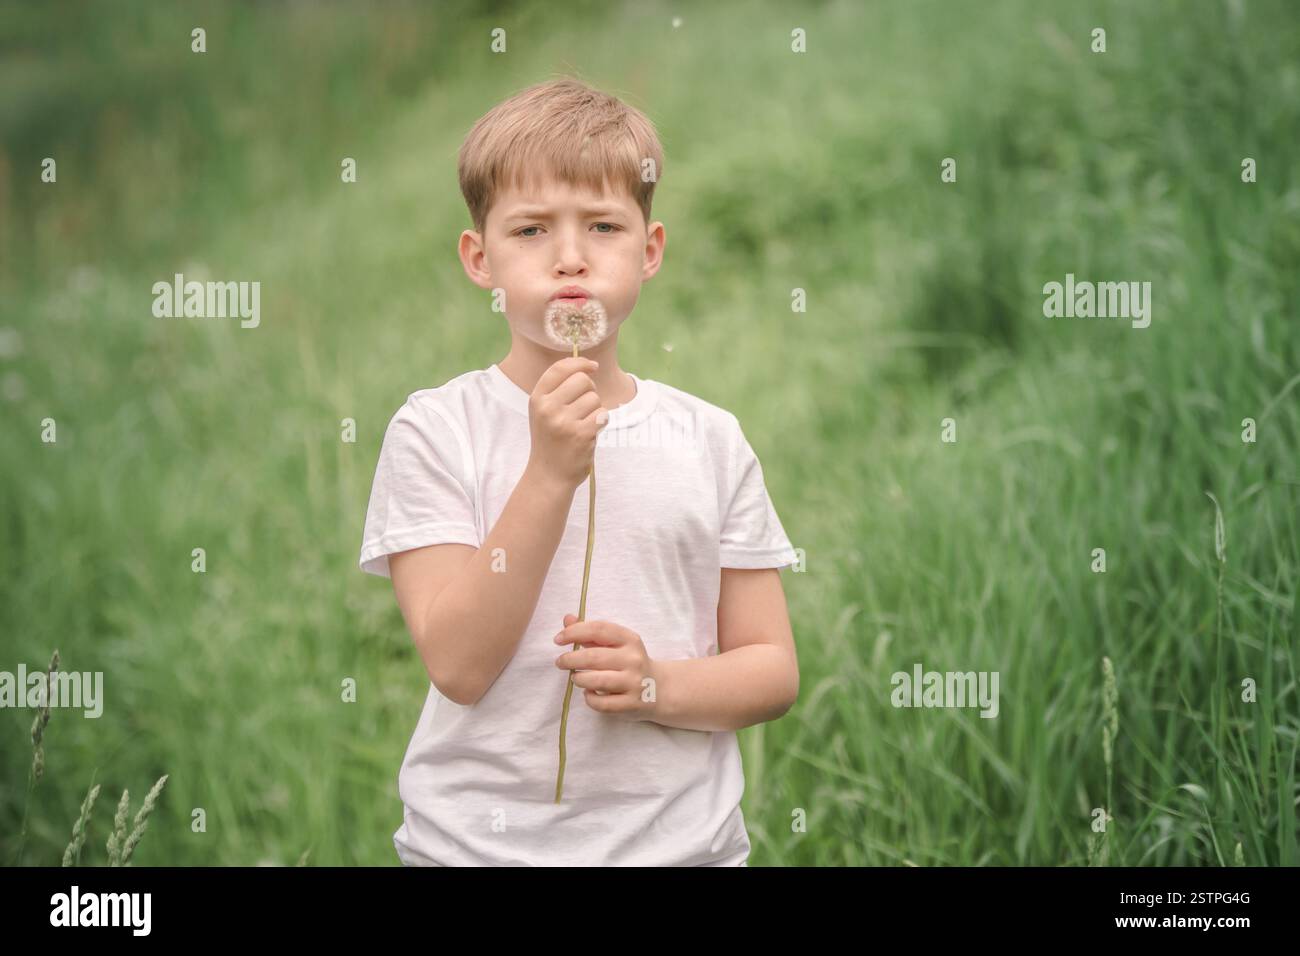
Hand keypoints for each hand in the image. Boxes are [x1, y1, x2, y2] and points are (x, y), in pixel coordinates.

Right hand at [525, 357, 609, 491]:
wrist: (548, 475)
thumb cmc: (551, 439)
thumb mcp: (544, 411)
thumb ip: (559, 388)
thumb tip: (588, 366)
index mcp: (537, 399)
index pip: (559, 368)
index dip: (580, 362)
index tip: (592, 366)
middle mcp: (548, 408)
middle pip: (582, 380)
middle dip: (590, 389)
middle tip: (584, 406)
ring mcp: (564, 422)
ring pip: (595, 398)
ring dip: (595, 409)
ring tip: (582, 424)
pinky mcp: (581, 435)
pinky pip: (602, 415)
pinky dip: (600, 422)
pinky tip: (589, 433)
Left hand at [553, 614, 659, 720]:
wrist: (660, 688)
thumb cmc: (630, 662)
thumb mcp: (616, 644)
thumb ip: (591, 632)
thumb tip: (567, 619)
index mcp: (630, 639)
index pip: (599, 629)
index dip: (575, 632)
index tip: (558, 639)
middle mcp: (633, 659)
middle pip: (594, 657)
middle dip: (570, 659)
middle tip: (560, 662)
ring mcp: (634, 683)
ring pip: (597, 681)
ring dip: (579, 679)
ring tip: (576, 677)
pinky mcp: (631, 704)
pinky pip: (602, 704)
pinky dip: (590, 699)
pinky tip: (589, 693)